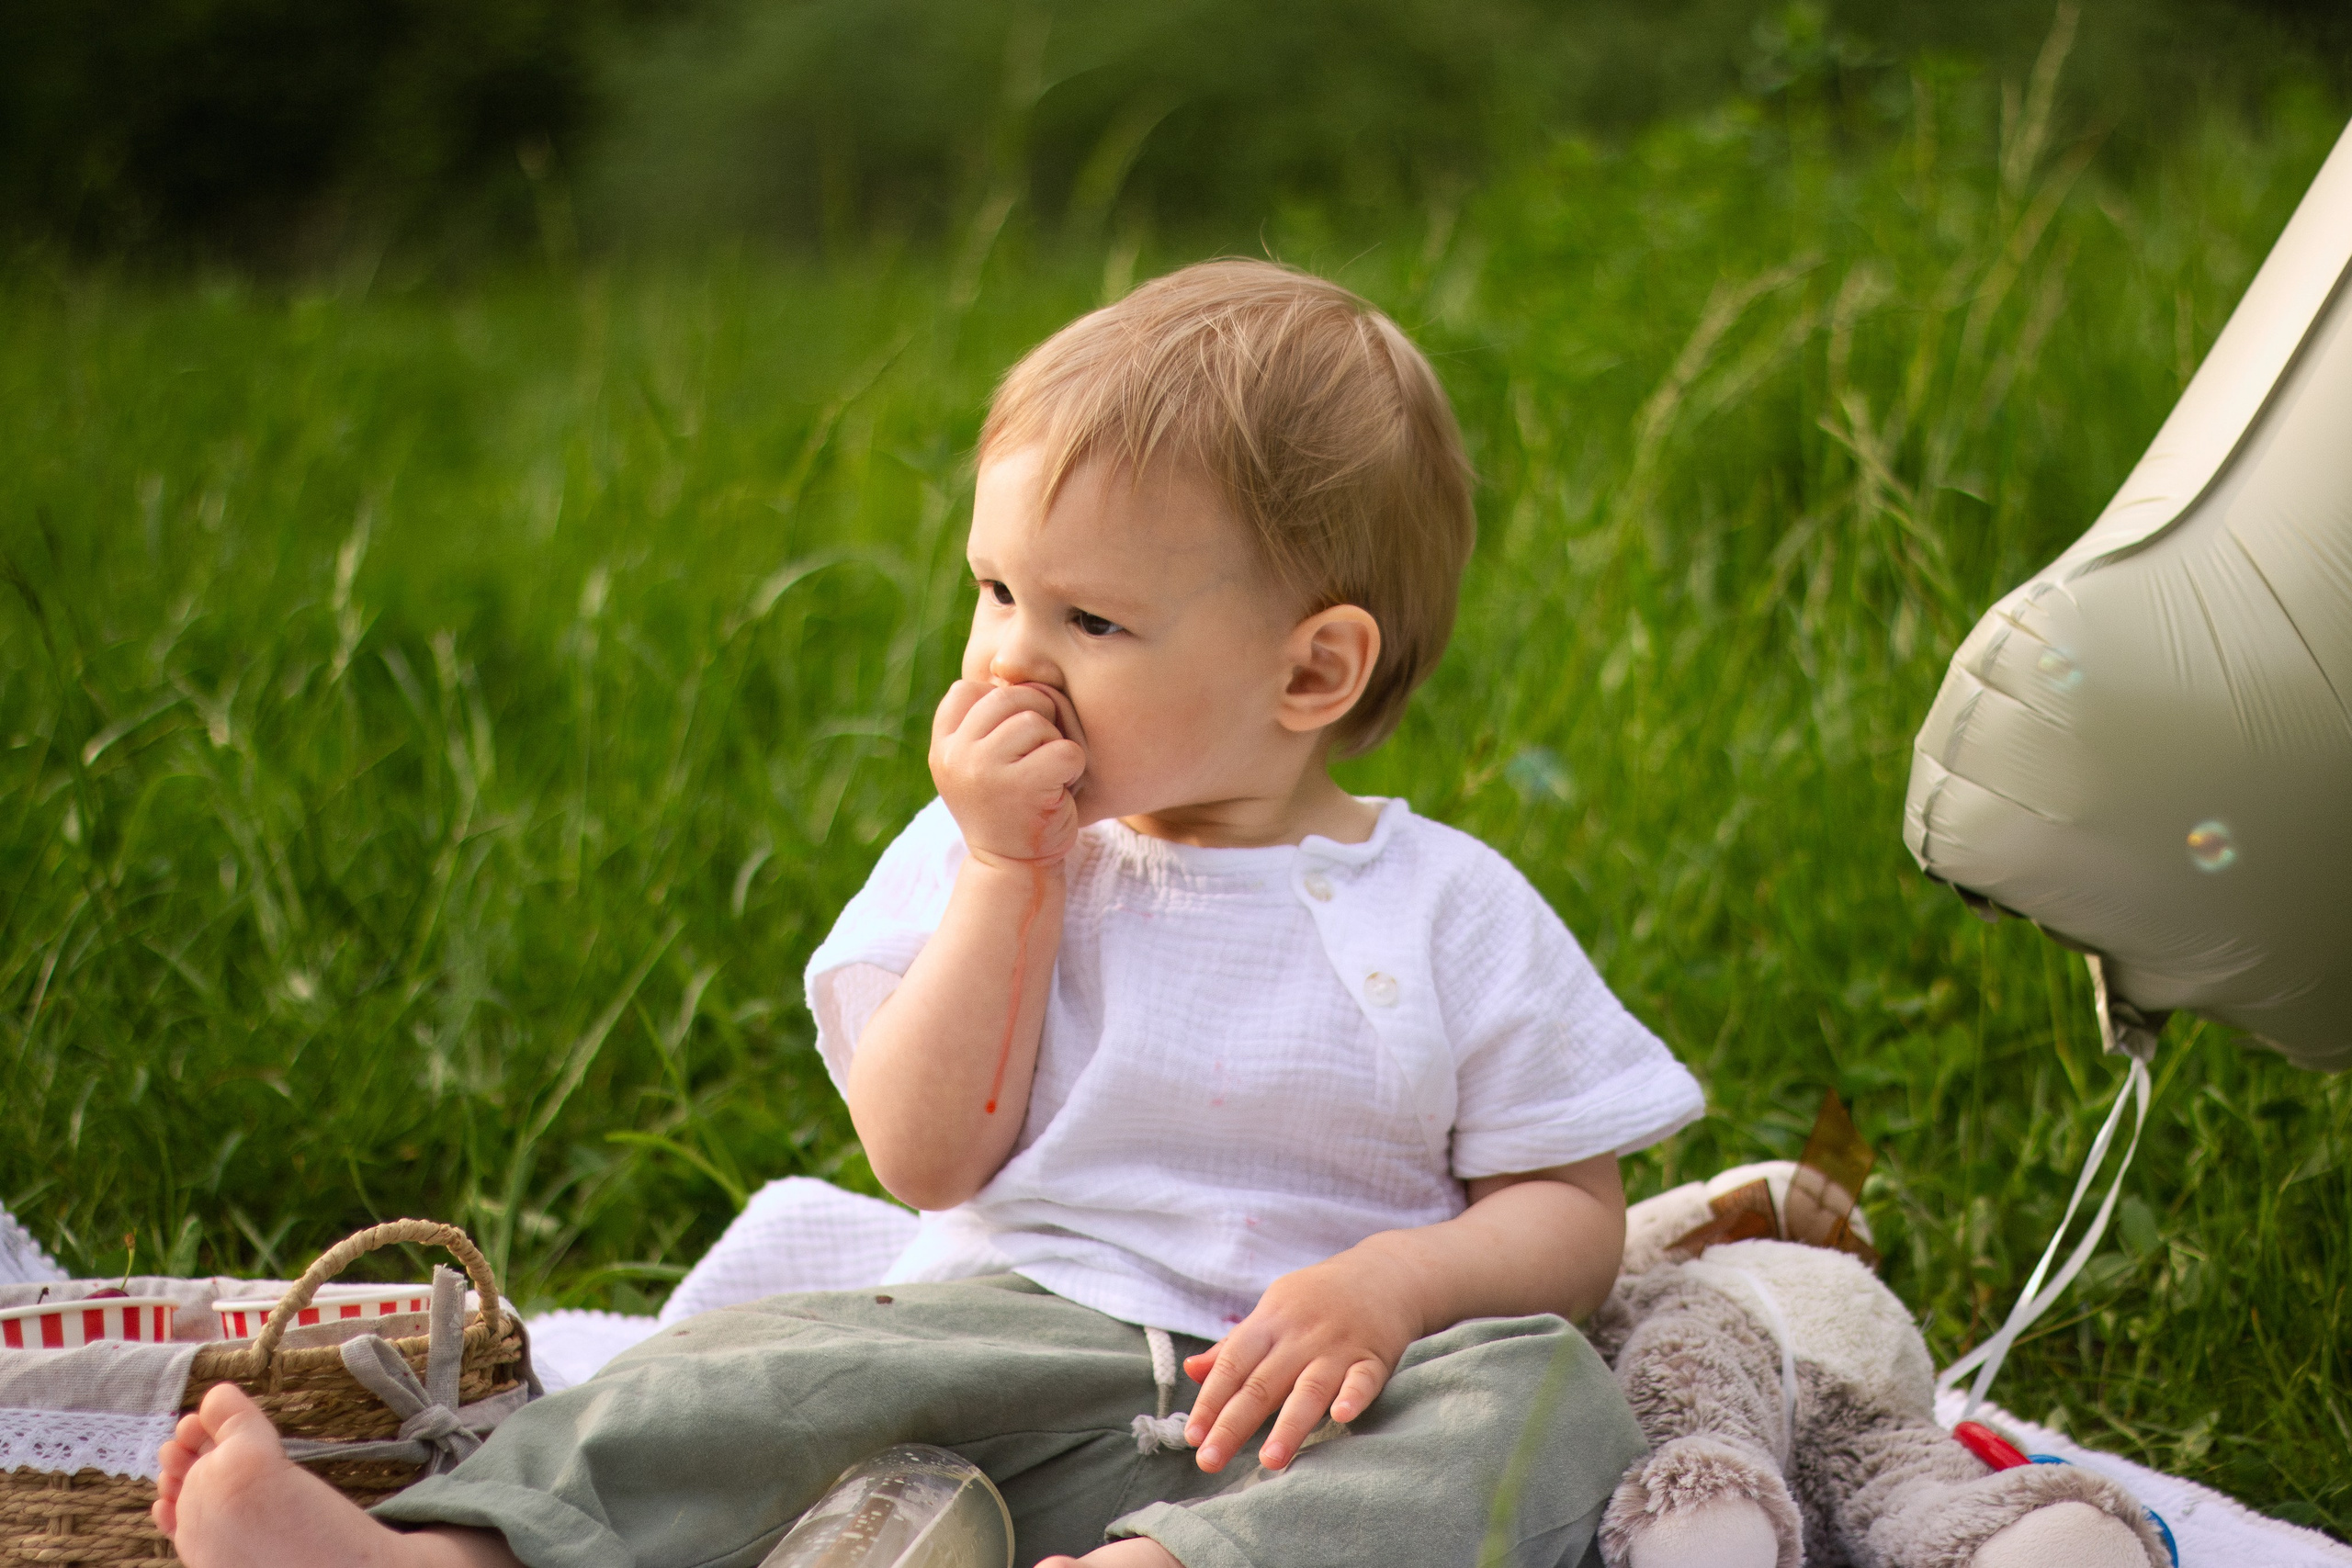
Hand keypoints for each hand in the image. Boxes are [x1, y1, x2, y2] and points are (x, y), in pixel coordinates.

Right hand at [929, 679, 1086, 865]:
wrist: (1013, 869)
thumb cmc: (1007, 808)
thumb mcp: (979, 762)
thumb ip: (984, 721)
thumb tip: (1010, 667)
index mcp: (942, 746)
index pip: (969, 689)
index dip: (1001, 704)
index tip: (1011, 741)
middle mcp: (956, 755)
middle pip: (1009, 696)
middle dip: (1036, 718)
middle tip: (1038, 755)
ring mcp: (985, 770)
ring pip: (1037, 720)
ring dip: (1054, 744)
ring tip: (1045, 776)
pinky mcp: (1022, 787)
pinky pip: (1065, 750)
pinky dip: (1074, 768)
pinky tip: (1059, 791)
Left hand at [1180, 1247, 1423, 1472]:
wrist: (1383, 1272)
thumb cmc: (1317, 1299)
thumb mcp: (1272, 1311)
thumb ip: (1235, 1345)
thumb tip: (1191, 1372)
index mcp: (1270, 1321)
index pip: (1232, 1363)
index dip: (1210, 1400)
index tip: (1192, 1435)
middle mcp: (1301, 1335)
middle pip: (1262, 1384)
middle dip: (1233, 1425)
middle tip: (1209, 1461)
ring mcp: (1339, 1346)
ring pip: (1309, 1389)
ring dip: (1288, 1426)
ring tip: (1269, 1461)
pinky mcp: (1374, 1357)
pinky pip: (1363, 1379)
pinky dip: (1354, 1396)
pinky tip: (1341, 1417)